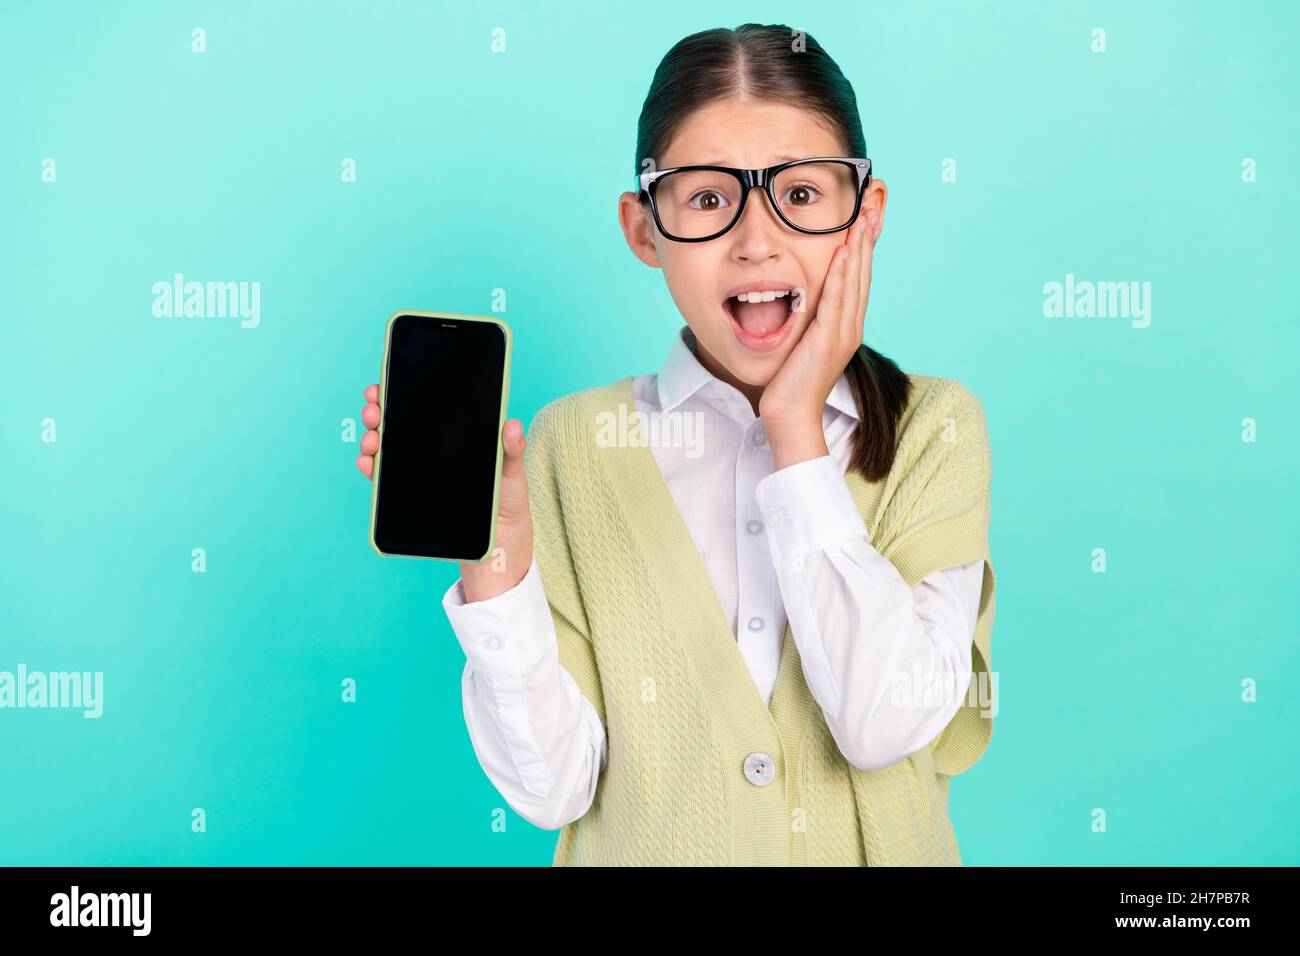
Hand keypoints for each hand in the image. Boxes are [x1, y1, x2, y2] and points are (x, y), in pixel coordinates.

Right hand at [358, 384, 534, 601]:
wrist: (500, 547)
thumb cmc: (507, 504)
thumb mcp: (513, 475)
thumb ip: (512, 451)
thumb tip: (511, 425)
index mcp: (454, 439)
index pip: (424, 409)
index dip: (402, 392)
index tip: (386, 381)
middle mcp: (431, 454)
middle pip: (399, 425)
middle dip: (379, 411)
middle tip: (375, 408)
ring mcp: (418, 475)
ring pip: (387, 450)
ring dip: (372, 439)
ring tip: (373, 438)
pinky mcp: (411, 499)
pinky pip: (386, 482)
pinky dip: (372, 470)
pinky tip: (368, 463)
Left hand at [759, 206, 879, 468]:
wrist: (791, 416)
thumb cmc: (790, 383)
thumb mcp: (801, 342)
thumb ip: (807, 319)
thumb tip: (800, 296)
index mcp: (846, 326)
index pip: (857, 277)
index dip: (863, 246)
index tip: (866, 216)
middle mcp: (850, 327)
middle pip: (862, 273)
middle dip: (867, 237)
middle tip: (873, 204)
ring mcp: (843, 333)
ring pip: (854, 281)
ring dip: (859, 247)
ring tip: (863, 216)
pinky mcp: (828, 340)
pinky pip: (837, 300)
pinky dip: (841, 274)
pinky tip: (843, 252)